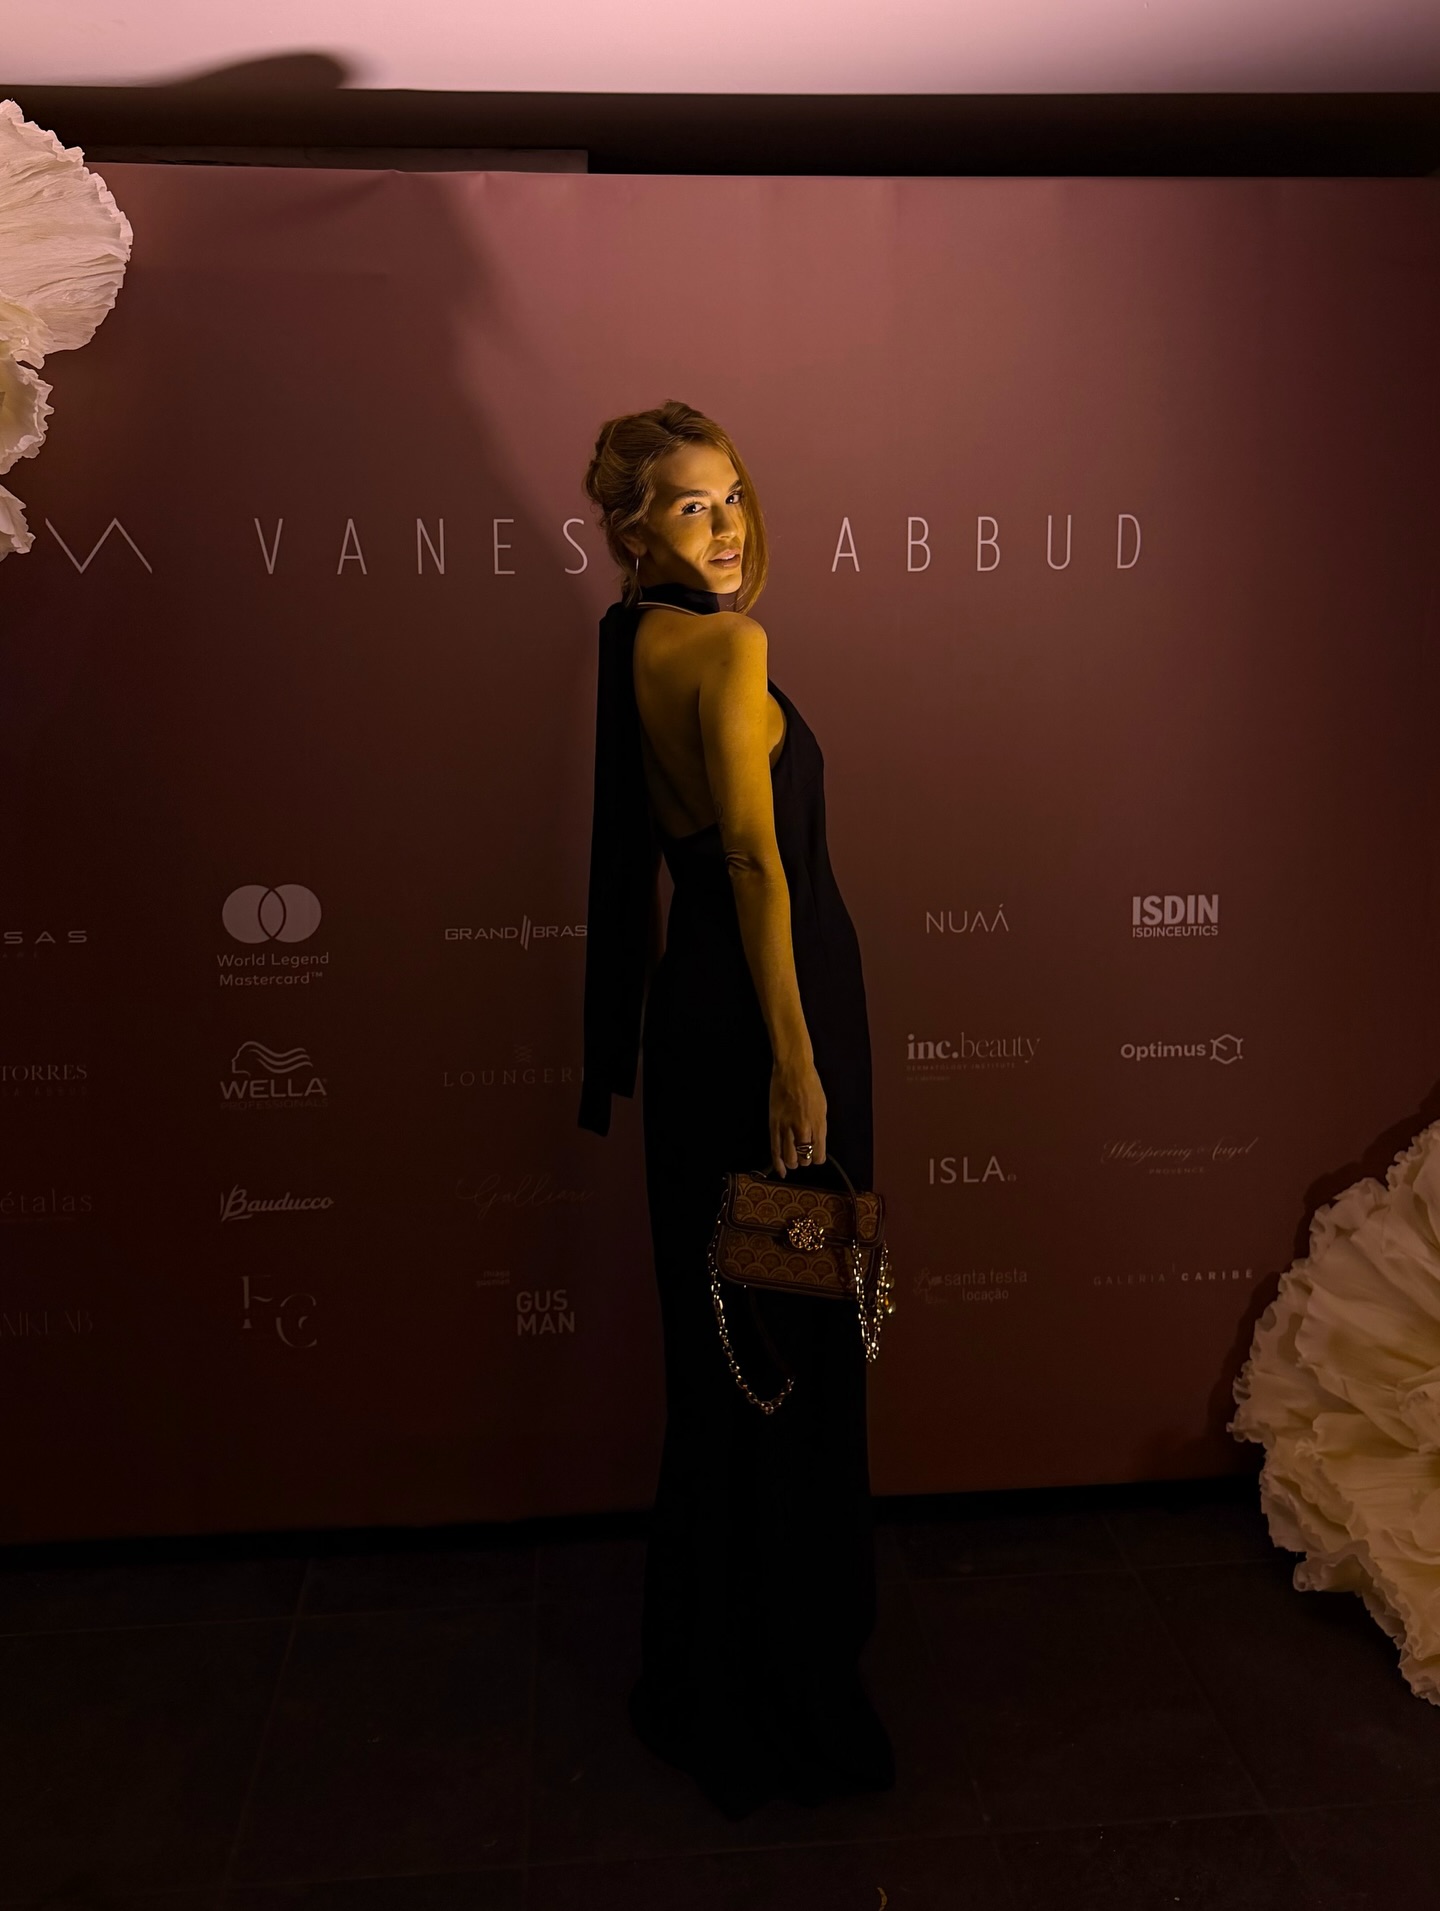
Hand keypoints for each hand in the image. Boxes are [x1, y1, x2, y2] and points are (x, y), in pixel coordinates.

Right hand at [769, 1056, 826, 1175]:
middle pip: (804, 1158)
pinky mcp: (774, 1125)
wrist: (793, 1070)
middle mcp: (804, 1129)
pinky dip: (778, 1163)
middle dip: (804, 1160)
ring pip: (789, 1157)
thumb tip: (814, 1142)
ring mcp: (787, 1128)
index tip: (815, 1155)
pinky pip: (775, 1149)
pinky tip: (780, 1170)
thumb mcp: (822, 1108)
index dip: (817, 1158)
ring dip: (792, 1162)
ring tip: (792, 1160)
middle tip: (802, 1155)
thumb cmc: (811, 1085)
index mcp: (819, 1125)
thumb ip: (819, 1127)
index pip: (819, 1154)